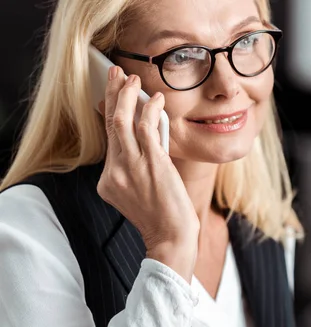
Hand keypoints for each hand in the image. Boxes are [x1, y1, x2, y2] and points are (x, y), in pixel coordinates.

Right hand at [97, 66, 198, 281]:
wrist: (171, 236)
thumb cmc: (163, 216)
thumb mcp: (141, 192)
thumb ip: (137, 166)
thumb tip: (148, 135)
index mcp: (107, 181)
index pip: (109, 141)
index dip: (111, 115)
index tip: (114, 97)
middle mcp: (113, 172)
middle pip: (109, 125)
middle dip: (112, 96)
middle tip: (115, 74)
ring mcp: (130, 167)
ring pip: (121, 121)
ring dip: (127, 96)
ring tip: (133, 79)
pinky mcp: (151, 162)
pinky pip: (146, 127)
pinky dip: (150, 110)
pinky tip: (156, 99)